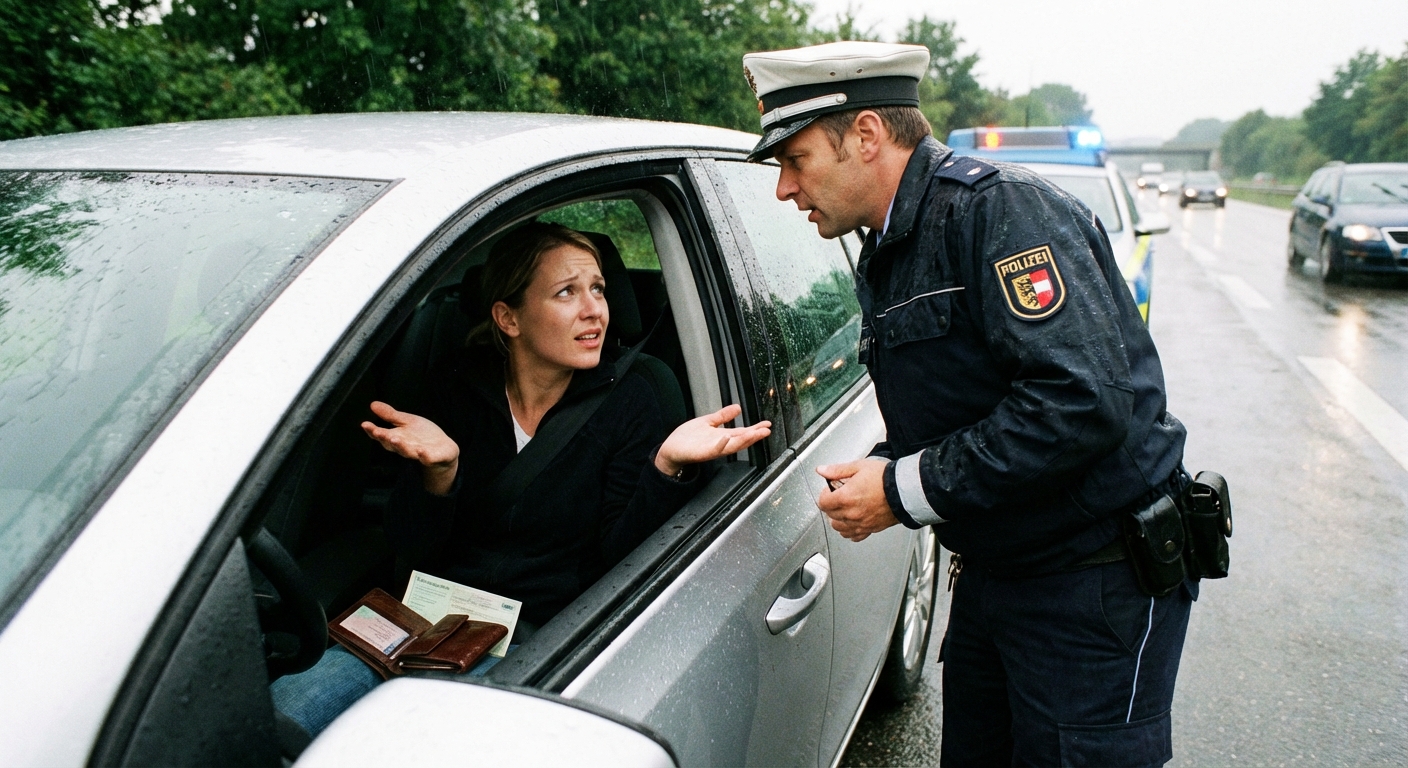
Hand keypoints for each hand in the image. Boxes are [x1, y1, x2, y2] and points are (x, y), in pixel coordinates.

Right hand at [362, 401, 459, 495]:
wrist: (443, 449)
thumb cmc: (422, 435)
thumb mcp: (407, 421)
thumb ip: (390, 415)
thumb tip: (373, 404)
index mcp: (397, 437)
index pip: (382, 435)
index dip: (372, 431)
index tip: (365, 424)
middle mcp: (404, 447)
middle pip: (392, 444)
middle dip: (385, 438)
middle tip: (378, 432)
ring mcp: (418, 453)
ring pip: (406, 451)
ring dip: (400, 446)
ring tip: (395, 438)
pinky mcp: (432, 458)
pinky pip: (427, 458)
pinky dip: (424, 456)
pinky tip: (421, 451)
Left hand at [655, 404, 770, 475]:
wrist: (671, 449)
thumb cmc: (687, 438)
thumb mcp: (708, 422)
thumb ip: (723, 416)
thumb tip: (737, 407)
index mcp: (723, 436)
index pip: (742, 432)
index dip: (755, 429)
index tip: (767, 425)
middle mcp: (720, 444)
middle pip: (741, 440)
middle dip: (754, 436)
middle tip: (766, 431)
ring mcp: (713, 449)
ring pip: (732, 446)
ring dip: (743, 440)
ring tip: (753, 433)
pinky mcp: (703, 453)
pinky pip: (714, 449)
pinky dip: (721, 444)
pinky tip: (726, 437)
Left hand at [816, 459, 896, 541]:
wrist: (905, 490)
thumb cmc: (886, 478)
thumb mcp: (859, 467)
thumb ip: (837, 470)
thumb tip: (822, 470)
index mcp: (846, 497)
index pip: (822, 502)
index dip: (824, 494)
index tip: (830, 490)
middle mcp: (851, 513)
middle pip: (830, 514)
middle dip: (831, 504)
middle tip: (839, 495)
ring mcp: (860, 523)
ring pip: (838, 527)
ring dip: (838, 518)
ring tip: (845, 508)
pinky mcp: (870, 529)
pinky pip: (853, 536)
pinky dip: (849, 531)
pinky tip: (853, 521)